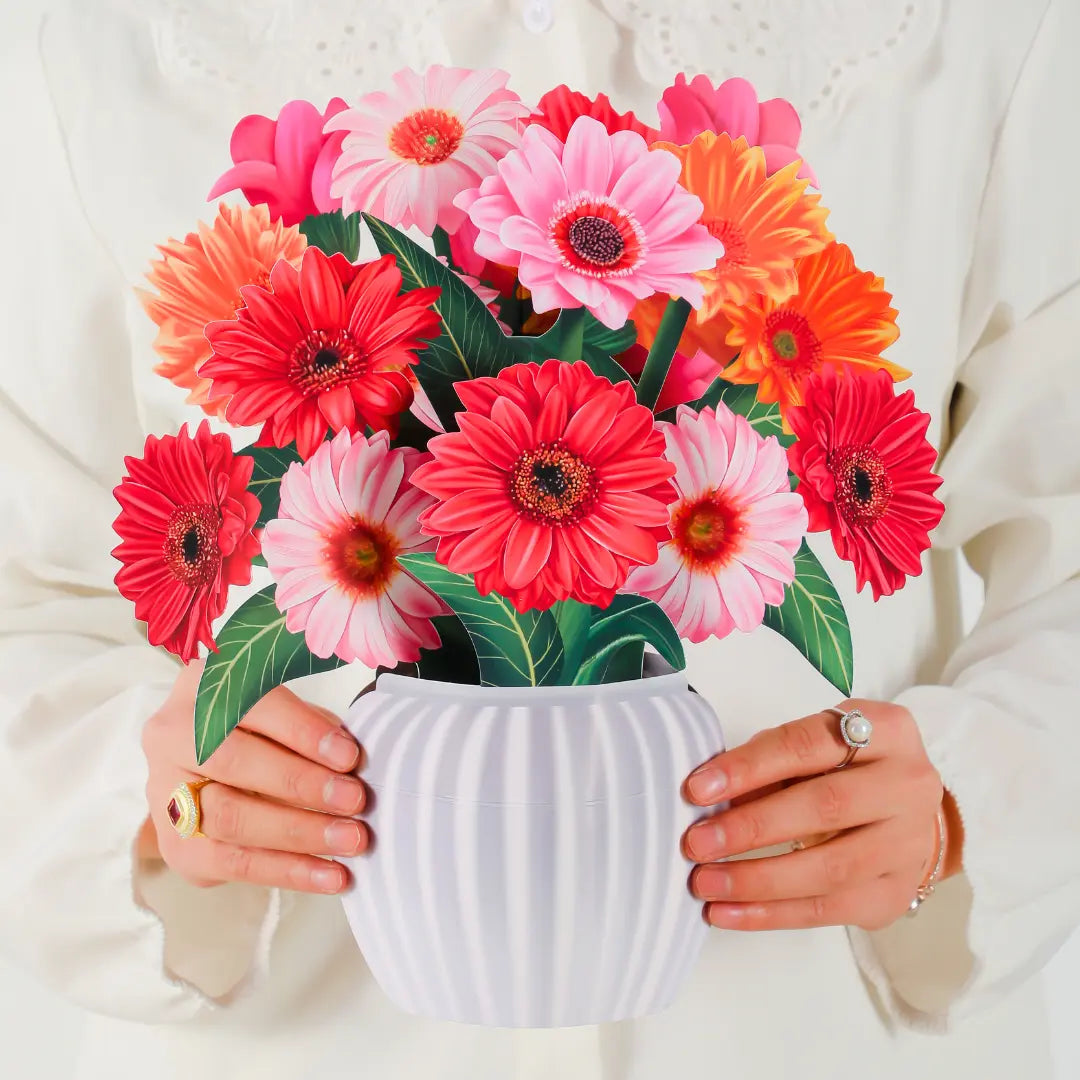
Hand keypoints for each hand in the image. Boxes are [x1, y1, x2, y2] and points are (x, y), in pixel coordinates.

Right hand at [140, 660, 368, 894]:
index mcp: (201, 685)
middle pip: (232, 763)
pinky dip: (288, 871)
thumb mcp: (287, 710)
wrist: (211, 761)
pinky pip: (232, 864)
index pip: (251, 706)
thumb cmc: (263, 727)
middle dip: (301, 784)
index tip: (349, 755)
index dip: (302, 731)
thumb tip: (353, 762)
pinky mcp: (175, 844)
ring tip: (351, 839)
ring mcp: (164, 793)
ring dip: (299, 833)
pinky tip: (331, 874)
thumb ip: (313, 728)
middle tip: (354, 800)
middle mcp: (170, 736)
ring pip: (229, 818)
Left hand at [681, 700, 960, 931]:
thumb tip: (707, 794)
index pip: (808, 744)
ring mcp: (909, 844)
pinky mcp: (896, 893)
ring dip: (757, 879)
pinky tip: (727, 913)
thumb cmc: (845, 769)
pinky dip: (771, 914)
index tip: (697, 788)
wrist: (907, 813)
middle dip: (751, 827)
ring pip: (829, 869)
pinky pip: (829, 910)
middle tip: (697, 842)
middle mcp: (909, 785)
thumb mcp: (813, 748)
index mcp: (887, 731)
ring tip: (704, 883)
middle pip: (825, 807)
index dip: (749, 766)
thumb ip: (767, 764)